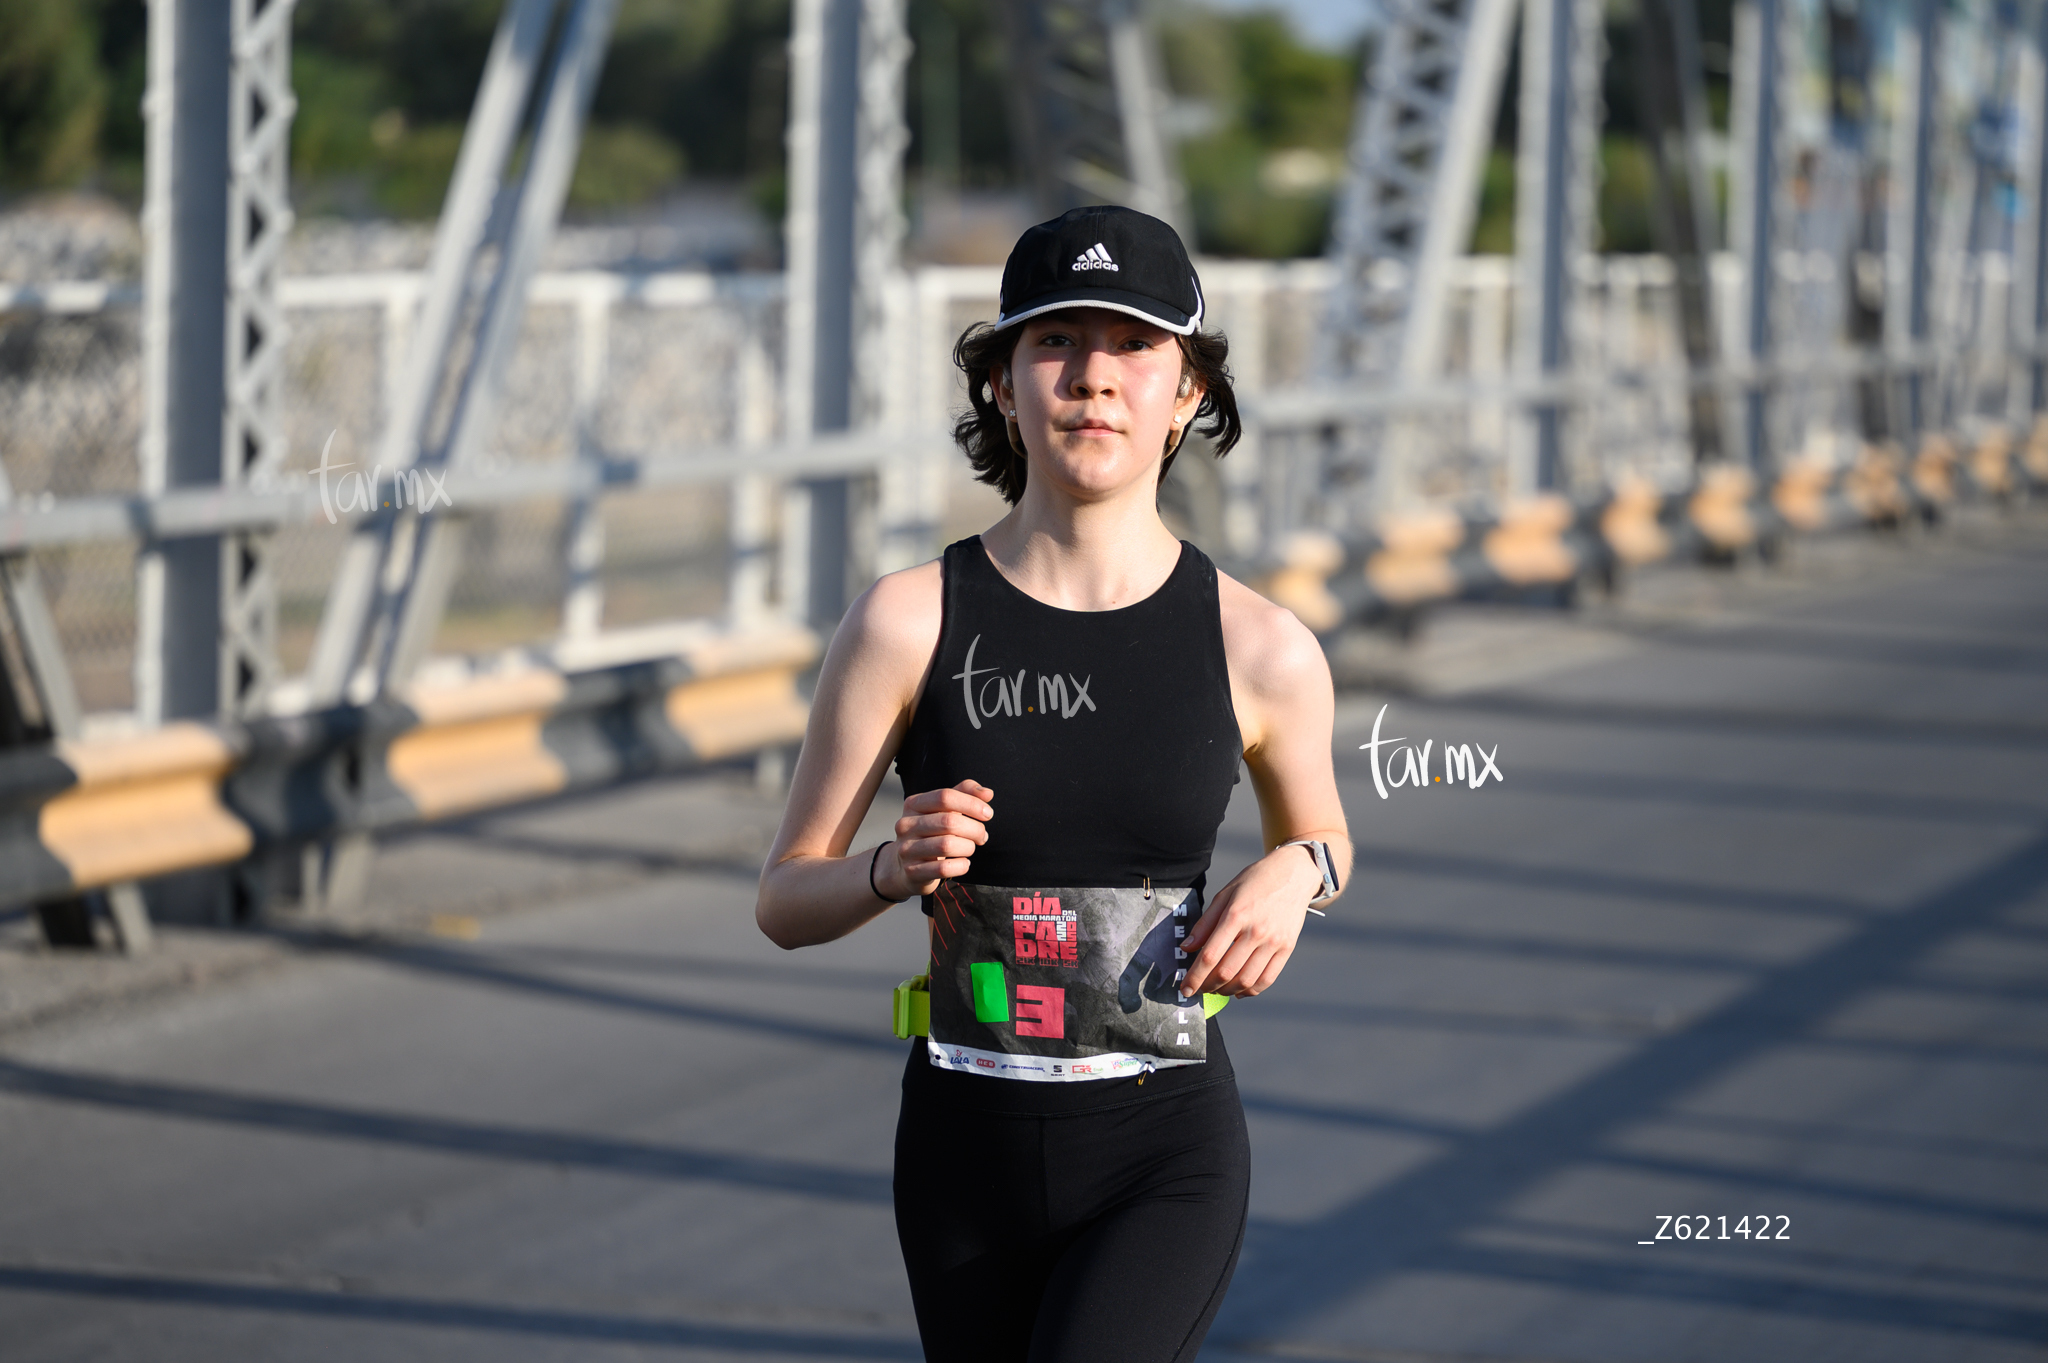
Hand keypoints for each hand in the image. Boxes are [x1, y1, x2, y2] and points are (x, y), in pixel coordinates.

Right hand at [882, 779, 993, 897]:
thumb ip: (965, 795)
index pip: (945, 797)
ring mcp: (906, 849)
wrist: (905, 867)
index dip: (971, 803)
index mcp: (913, 804)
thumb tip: (987, 793)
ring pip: (947, 845)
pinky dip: (961, 866)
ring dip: (968, 847)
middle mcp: (906, 825)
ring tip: (971, 848)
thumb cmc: (931, 833)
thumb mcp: (944, 810)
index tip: (988, 813)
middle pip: (948, 821)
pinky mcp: (912, 872)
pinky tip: (964, 864)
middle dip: (974, 829)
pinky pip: (943, 869)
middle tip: (982, 836)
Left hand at [1176, 847, 1320, 998]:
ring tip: (1217, 989)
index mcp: (1236, 915)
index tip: (1185, 988)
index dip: (1195, 976)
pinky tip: (1239, 990)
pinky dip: (1251, 990)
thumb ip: (1205, 923)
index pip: (1210, 955)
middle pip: (1227, 971)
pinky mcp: (1287, 948)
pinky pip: (1267, 978)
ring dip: (1227, 991)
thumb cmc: (1255, 882)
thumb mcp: (1225, 894)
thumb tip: (1187, 947)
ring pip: (1247, 980)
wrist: (1293, 874)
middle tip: (1199, 988)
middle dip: (1208, 986)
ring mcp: (1274, 941)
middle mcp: (1256, 931)